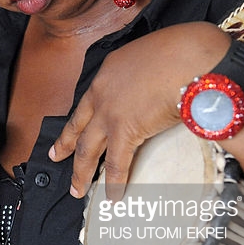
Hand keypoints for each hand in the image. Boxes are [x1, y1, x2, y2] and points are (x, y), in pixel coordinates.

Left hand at [49, 22, 229, 200]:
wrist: (188, 56)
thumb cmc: (183, 49)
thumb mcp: (154, 54)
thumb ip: (150, 74)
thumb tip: (162, 86)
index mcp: (109, 71)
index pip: (89, 100)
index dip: (80, 116)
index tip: (73, 127)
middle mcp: (102, 92)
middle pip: (78, 125)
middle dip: (65, 144)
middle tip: (55, 156)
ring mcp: (109, 113)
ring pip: (87, 149)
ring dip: (81, 172)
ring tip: (77, 189)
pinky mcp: (125, 131)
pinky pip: (116, 163)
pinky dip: (114, 182)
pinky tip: (112, 195)